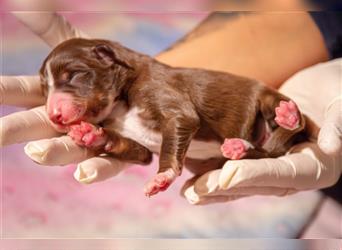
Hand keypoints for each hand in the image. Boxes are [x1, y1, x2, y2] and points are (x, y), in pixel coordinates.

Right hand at [1, 12, 127, 183]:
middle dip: (20, 130)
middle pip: (41, 126)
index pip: (23, 92)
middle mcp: (69, 122)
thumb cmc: (106, 71)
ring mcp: (93, 139)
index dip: (4, 91)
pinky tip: (85, 174)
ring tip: (38, 152)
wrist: (143, 89)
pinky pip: (109, 163)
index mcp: (56, 96)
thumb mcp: (81, 49)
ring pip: (71, 148)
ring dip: (55, 152)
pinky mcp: (120, 153)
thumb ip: (53, 31)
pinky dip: (97, 169)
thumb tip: (22, 4)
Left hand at [182, 59, 341, 204]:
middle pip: (255, 182)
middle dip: (225, 186)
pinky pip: (236, 168)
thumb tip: (329, 147)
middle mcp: (292, 172)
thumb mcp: (341, 105)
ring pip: (241, 180)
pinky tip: (193, 178)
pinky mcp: (260, 157)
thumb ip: (338, 125)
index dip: (254, 176)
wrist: (324, 89)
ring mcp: (274, 166)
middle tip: (196, 191)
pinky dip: (215, 174)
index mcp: (315, 166)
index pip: (281, 174)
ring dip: (214, 185)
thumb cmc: (337, 93)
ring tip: (188, 192)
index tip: (226, 176)